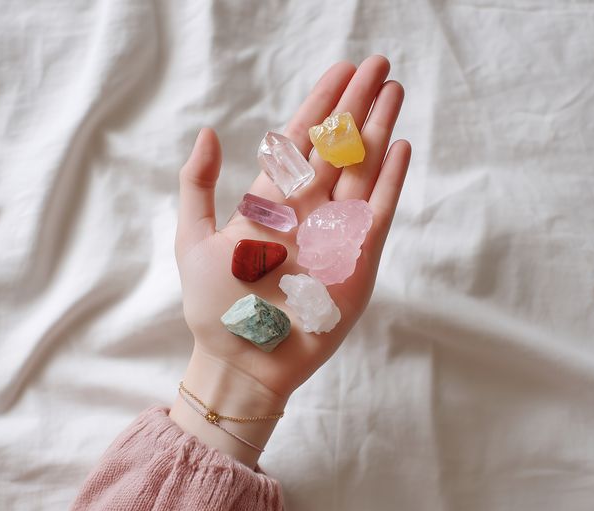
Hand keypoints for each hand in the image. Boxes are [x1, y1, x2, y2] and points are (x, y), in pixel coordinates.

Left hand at [170, 55, 410, 465]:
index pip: (302, 141)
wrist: (242, 362)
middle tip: (378, 65)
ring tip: (393, 91)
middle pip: (339, 147)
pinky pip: (377, 213)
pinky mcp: (357, 262)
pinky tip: (400, 148)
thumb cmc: (215, 309)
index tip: (340, 71)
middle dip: (357, 105)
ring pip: (362, 171)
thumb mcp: (193, 240)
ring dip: (379, 131)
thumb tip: (208, 132)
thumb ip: (199, 185)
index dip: (321, 104)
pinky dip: (390, 181)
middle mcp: (308, 211)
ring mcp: (335, 234)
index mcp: (272, 202)